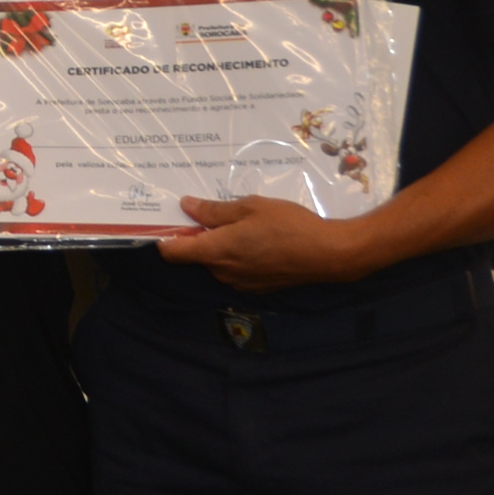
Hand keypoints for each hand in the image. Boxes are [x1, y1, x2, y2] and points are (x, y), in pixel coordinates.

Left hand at [159, 194, 384, 292]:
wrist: (327, 254)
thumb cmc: (288, 225)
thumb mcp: (250, 206)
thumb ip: (214, 210)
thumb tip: (186, 206)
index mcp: (216, 252)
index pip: (172, 254)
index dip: (165, 238)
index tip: (168, 223)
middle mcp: (223, 273)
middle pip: (196, 257)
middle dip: (199, 238)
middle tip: (214, 214)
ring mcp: (240, 283)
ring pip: (217, 264)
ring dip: (220, 247)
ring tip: (242, 224)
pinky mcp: (257, 287)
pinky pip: (236, 270)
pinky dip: (238, 256)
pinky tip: (258, 240)